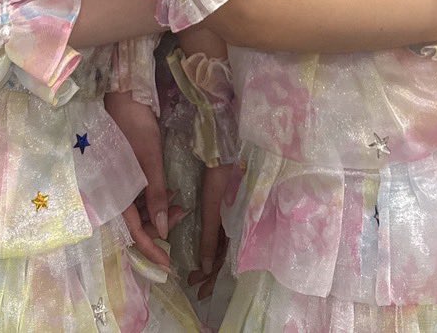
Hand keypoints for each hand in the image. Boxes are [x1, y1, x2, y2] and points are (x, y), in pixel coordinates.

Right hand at [104, 91, 171, 243]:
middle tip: (184, 213)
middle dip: (160, 225)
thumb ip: (157, 196)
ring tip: (180, 201)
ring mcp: (115, 183)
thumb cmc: (135, 128)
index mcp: (116, 194)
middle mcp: (113, 193)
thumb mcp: (150, 162)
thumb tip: (164, 229)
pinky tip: (167, 190)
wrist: (122, 97)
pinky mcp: (120, 174)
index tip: (168, 267)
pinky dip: (152, 197)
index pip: (136, 233)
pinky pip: (135, 195)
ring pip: (137, 209)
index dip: (152, 250)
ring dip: (158, 210)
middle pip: (136, 223)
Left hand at [188, 162, 232, 300]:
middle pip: (227, 257)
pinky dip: (215, 245)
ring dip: (211, 261)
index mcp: (240, 227)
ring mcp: (239, 217)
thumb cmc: (224, 174)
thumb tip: (207, 268)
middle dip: (210, 274)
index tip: (200, 292)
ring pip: (226, 247)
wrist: (234, 145)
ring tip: (196, 274)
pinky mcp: (234, 208)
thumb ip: (210, 236)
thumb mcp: (214, 206)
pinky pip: (225, 234)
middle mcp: (242, 225)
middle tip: (195, 286)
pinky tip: (207, 251)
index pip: (227, 262)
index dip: (214, 279)